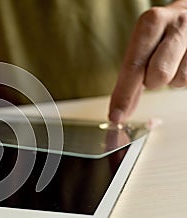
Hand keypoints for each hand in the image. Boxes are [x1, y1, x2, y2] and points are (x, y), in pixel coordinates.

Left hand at [109, 1, 186, 122]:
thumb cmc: (165, 32)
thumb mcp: (145, 42)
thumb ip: (132, 73)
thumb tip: (119, 110)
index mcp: (152, 22)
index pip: (133, 67)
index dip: (123, 95)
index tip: (116, 116)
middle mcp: (176, 25)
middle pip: (158, 76)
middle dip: (152, 82)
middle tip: (153, 73)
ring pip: (178, 81)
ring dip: (171, 79)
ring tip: (173, 61)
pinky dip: (183, 77)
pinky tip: (184, 62)